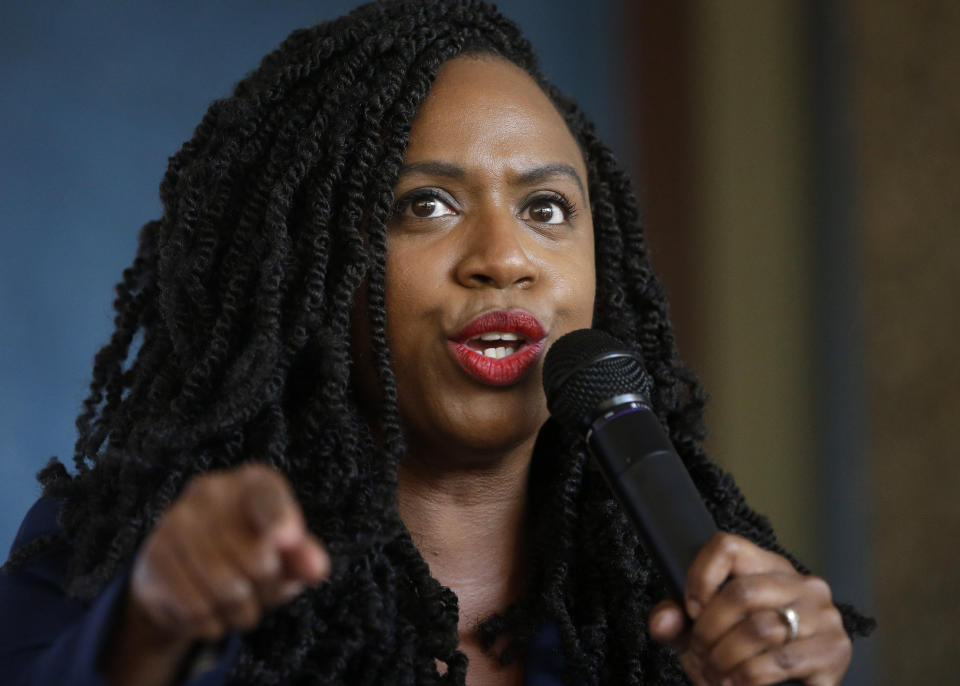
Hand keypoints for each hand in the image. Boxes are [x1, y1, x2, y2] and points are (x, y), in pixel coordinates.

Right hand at [126, 463, 329, 643]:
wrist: (185, 568)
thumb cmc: (250, 553)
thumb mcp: (285, 554)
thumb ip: (304, 558)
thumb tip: (315, 569)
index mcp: (253, 482)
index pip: (270, 499)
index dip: (282, 522)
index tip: (290, 539)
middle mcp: (211, 492)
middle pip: (257, 562)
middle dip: (269, 589)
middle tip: (264, 588)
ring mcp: (176, 521)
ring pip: (226, 591)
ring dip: (242, 612)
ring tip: (240, 602)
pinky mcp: (153, 556)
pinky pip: (196, 609)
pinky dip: (213, 622)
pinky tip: (212, 609)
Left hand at [649, 532, 850, 685]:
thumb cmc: (743, 653)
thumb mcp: (705, 633)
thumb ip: (678, 622)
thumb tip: (662, 622)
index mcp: (768, 566)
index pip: (727, 546)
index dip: (700, 577)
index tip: (691, 611)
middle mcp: (802, 584)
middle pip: (742, 593)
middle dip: (710, 631)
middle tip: (700, 655)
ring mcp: (824, 616)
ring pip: (760, 629)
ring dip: (726, 659)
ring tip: (716, 675)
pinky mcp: (834, 652)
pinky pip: (781, 662)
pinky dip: (749, 678)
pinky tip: (738, 684)